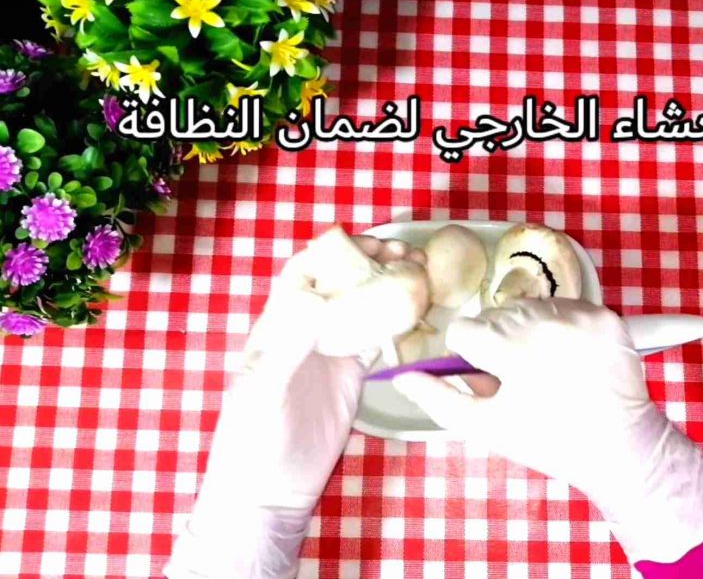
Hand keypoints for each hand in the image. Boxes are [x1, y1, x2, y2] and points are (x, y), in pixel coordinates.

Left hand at [165, 229, 424, 578]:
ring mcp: (330, 353)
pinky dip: (398, 321)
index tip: (366, 243)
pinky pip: (377, 339)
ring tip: (420, 272)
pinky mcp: (352, 376)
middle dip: (370, 262)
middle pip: (339, 284)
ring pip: (362, 306)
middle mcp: (305, 332)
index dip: (332, 252)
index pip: (303, 275)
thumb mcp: (262, 392)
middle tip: (405, 253)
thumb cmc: (253, 440)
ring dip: (388, 286)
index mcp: (276, 328)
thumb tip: (316, 301)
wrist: (270, 489)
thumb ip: (286, 347)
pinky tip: (419, 310)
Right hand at [393, 298, 702, 563]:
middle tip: (519, 377)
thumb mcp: (487, 427)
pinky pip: (565, 306)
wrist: (619, 448)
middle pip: (495, 316)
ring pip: (528, 307)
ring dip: (527, 330)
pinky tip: (569, 356)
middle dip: (498, 342)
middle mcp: (547, 323)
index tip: (487, 375)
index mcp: (514, 351)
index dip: (469, 356)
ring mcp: (581, 316)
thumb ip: (439, 399)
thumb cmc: (547, 441)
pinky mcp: (606, 315)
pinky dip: (560, 325)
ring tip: (545, 365)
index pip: (464, 331)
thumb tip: (402, 376)